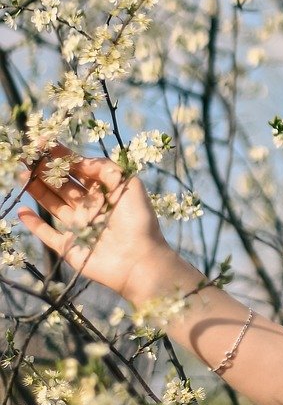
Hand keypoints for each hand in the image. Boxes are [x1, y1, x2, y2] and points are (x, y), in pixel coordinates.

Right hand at [17, 144, 179, 304]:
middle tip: (27, 156)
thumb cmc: (138, 221)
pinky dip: (33, 224)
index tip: (44, 143)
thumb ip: (106, 169)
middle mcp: (90, 207)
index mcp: (105, 192)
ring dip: (37, 189)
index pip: (80, 170)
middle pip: (62, 185)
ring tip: (21, 174)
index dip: (63, 157)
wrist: (138, 260)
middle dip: (45, 170)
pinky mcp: (68, 246)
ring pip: (52, 204)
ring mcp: (78, 227)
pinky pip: (47, 234)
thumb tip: (82, 160)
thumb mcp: (129, 185)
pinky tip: (22, 210)